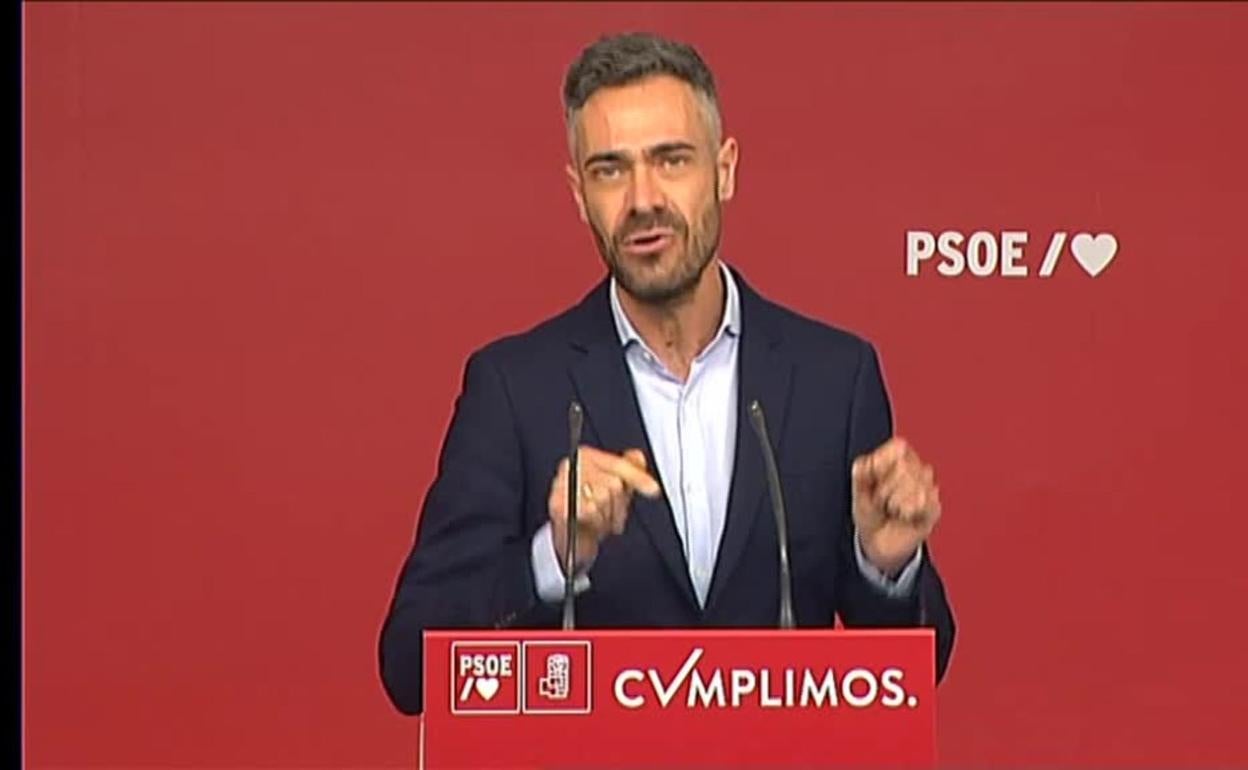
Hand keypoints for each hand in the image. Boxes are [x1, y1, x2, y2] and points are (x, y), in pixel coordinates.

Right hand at [547, 445, 660, 574]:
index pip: (617, 464)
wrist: (568, 538)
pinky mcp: (558, 504)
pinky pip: (589, 512)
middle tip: (610, 514)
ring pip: (602, 498)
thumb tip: (637, 457)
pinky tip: (591, 525)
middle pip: (613, 483)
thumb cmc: (590, 511)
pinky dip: (595, 523)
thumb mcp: (614, 489)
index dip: (638, 478)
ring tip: (600, 521)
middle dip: (618, 505)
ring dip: (607, 517)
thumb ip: (628, 469)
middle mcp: (572, 466)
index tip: (654, 490)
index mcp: (586, 457)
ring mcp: (562, 485)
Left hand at [852, 437, 940, 575]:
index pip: (899, 447)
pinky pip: (925, 502)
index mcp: (898, 458)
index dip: (883, 463)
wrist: (878, 543)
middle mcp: (916, 469)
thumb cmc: (870, 513)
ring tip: (892, 508)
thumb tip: (865, 462)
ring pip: (915, 485)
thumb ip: (860, 475)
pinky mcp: (934, 507)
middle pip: (904, 467)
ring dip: (895, 502)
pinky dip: (908, 512)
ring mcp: (928, 488)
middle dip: (885, 488)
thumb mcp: (858, 492)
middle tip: (882, 500)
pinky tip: (904, 516)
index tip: (873, 479)